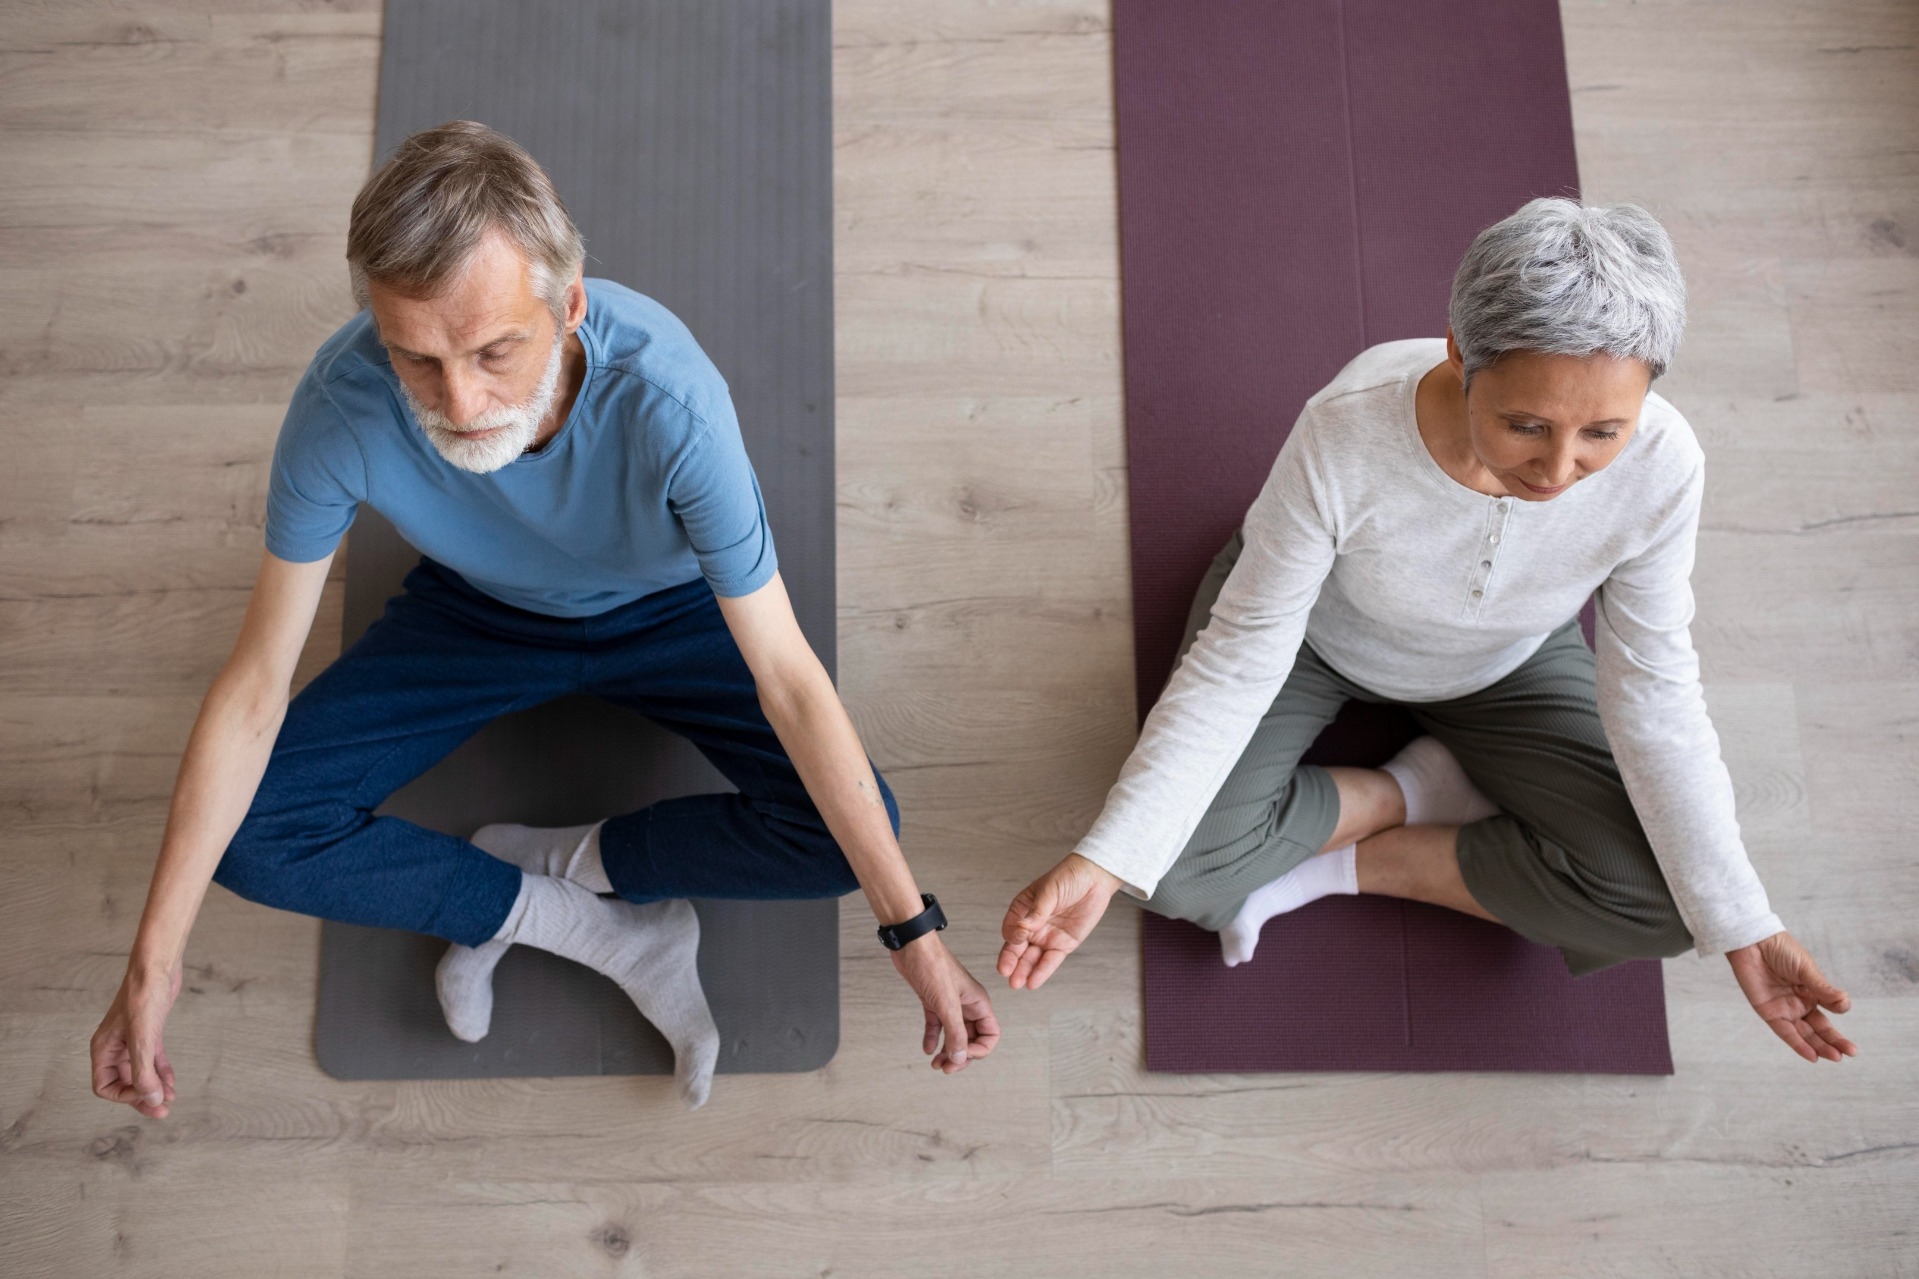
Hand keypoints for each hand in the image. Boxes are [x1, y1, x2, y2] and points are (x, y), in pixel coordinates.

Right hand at [91, 961, 183, 1117]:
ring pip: (141, 1073)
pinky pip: (152, 1060)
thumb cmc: (144, 996)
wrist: (157, 967)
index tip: (148, 1092)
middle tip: (163, 1112)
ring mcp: (132, 1040)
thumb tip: (152, 1100)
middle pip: (124, 1083)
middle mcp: (114, 1047)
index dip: (125, 1095)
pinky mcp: (149, 1033)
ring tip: (171, 1100)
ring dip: (155, 1087)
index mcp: (103, 1049)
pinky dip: (162, 1072)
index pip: (104, 1086)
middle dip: (143, 1097)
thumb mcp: (143, 1038)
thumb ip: (145, 1071)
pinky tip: (173, 1083)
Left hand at [889, 932, 1000, 1073]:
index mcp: (978, 1003)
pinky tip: (927, 1049)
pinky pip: (938, 1026)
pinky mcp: (934, 1001)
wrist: (911, 945)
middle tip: (944, 1068)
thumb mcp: (946, 1003)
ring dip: (947, 1051)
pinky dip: (933, 1038)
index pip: (990, 1035)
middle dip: (960, 1056)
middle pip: (972, 1039)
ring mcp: (950, 1003)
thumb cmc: (932, 965)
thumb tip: (960, 1059)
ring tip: (935, 1064)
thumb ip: (955, 1032)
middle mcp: (968, 1004)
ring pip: (954, 1034)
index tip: (960, 1055)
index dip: (978, 1050)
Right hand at [997, 853, 1123, 990]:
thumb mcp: (1050, 891)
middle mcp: (1032, 926)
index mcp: (1023, 910)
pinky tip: (1033, 982)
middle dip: (1010, 960)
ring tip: (1017, 983)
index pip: (1011, 927)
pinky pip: (1050, 961)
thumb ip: (1037, 911)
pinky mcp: (1063, 945)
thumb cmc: (1068, 877)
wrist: (1095, 879)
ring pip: (1031, 958)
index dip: (1012, 935)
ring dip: (1023, 971)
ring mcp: (1047, 937)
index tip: (1016, 939)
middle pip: (1017, 947)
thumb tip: (1023, 927)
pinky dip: (1042, 972)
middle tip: (1006, 972)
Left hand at [1726, 931, 1856, 1062]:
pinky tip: (1813, 1055)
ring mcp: (1785, 1009)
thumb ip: (1823, 989)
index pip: (1830, 1009)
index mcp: (1812, 991)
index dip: (1839, 1010)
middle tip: (1851, 1053)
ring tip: (1835, 1057)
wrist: (1753, 942)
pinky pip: (1785, 1032)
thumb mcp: (1806, 969)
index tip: (1842, 1006)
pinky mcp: (1769, 1012)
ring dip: (1820, 1046)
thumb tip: (1846, 1003)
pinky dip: (1798, 1044)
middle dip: (1834, 1041)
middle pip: (1819, 1027)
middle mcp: (1800, 1003)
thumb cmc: (1780, 950)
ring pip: (1805, 1033)